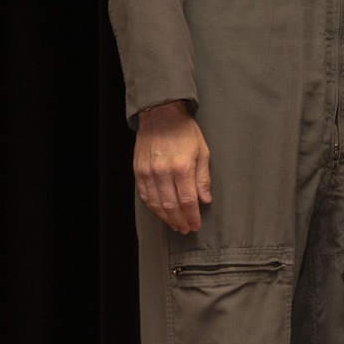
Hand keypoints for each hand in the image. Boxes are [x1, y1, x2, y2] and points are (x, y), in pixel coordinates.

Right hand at [134, 100, 210, 234]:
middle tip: (186, 229)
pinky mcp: (138, 171)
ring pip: (156, 204)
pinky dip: (153, 208)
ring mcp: (148, 173)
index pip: (188, 201)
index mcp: (182, 167)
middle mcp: (162, 172)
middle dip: (180, 221)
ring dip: (166, 218)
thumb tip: (205, 200)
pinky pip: (145, 196)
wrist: (160, 114)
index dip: (192, 216)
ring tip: (175, 225)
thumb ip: (203, 178)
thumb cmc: (184, 131)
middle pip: (171, 206)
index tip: (196, 225)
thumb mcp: (202, 151)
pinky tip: (161, 213)